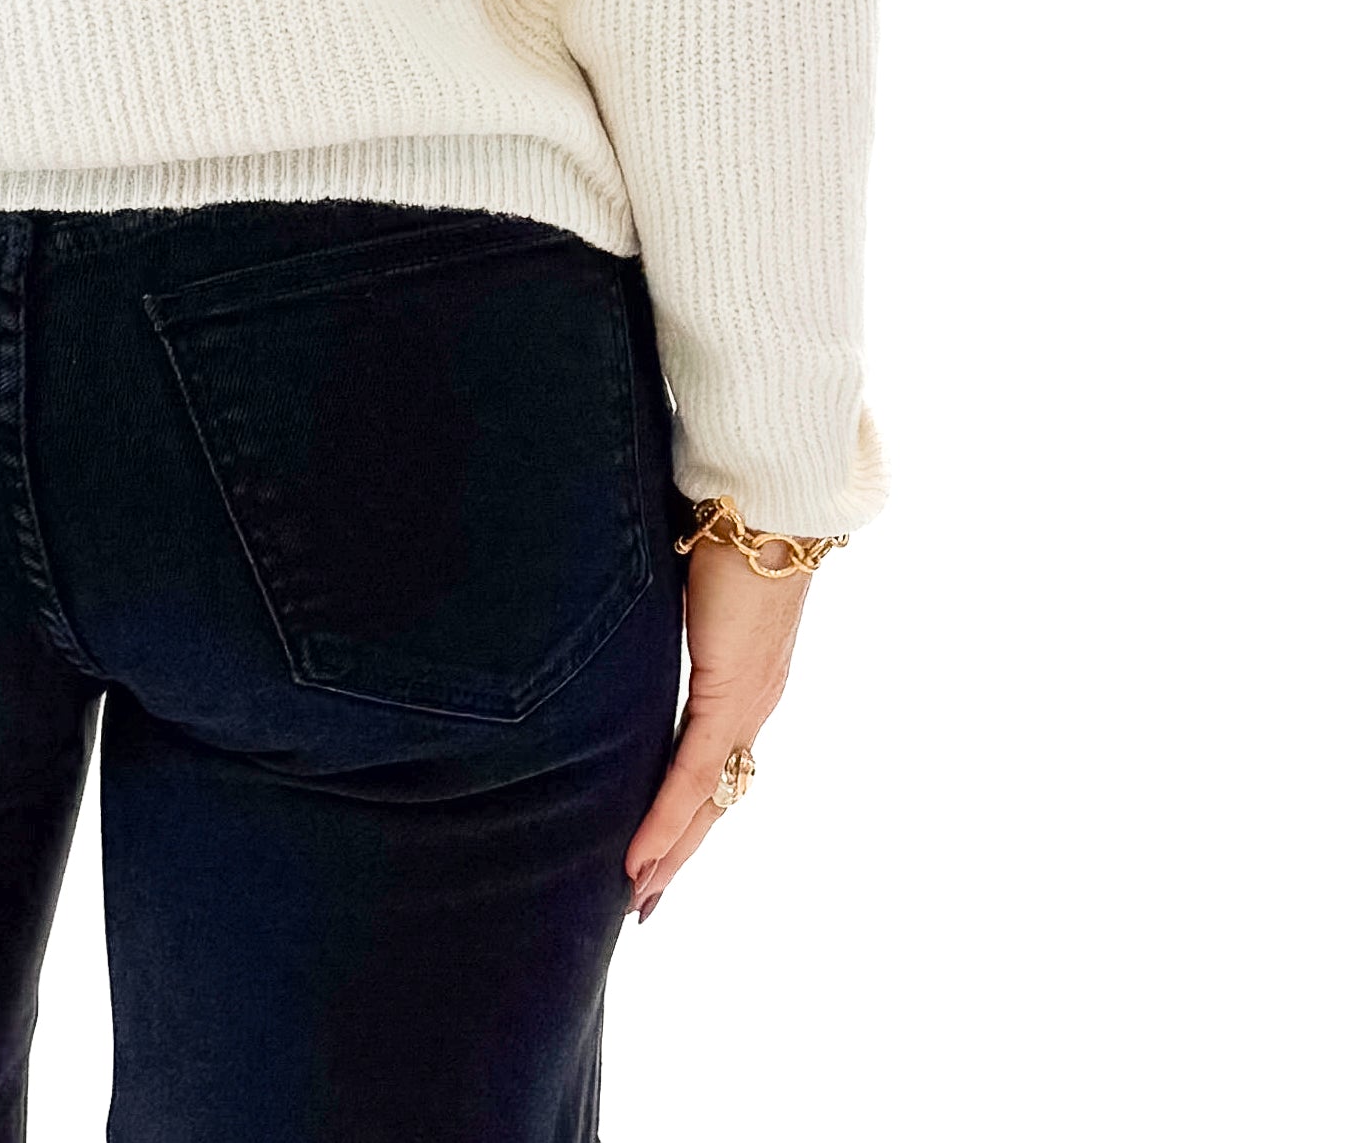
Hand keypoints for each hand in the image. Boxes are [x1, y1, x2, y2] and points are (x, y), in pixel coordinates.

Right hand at [625, 539, 811, 919]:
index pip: (714, 763)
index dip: (686, 812)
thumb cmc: (730, 524)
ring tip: (638, 894)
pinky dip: (667, 819)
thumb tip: (632, 604)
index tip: (656, 851)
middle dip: (677, 853)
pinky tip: (641, 856)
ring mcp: (747, 703)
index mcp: (746, 679)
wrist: (769, 500)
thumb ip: (668, 611)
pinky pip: (694, 772)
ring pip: (707, 799)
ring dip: (671, 851)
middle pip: (714, 798)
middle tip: (643, 902)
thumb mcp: (687, 582)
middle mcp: (753, 702)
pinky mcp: (730, 693)